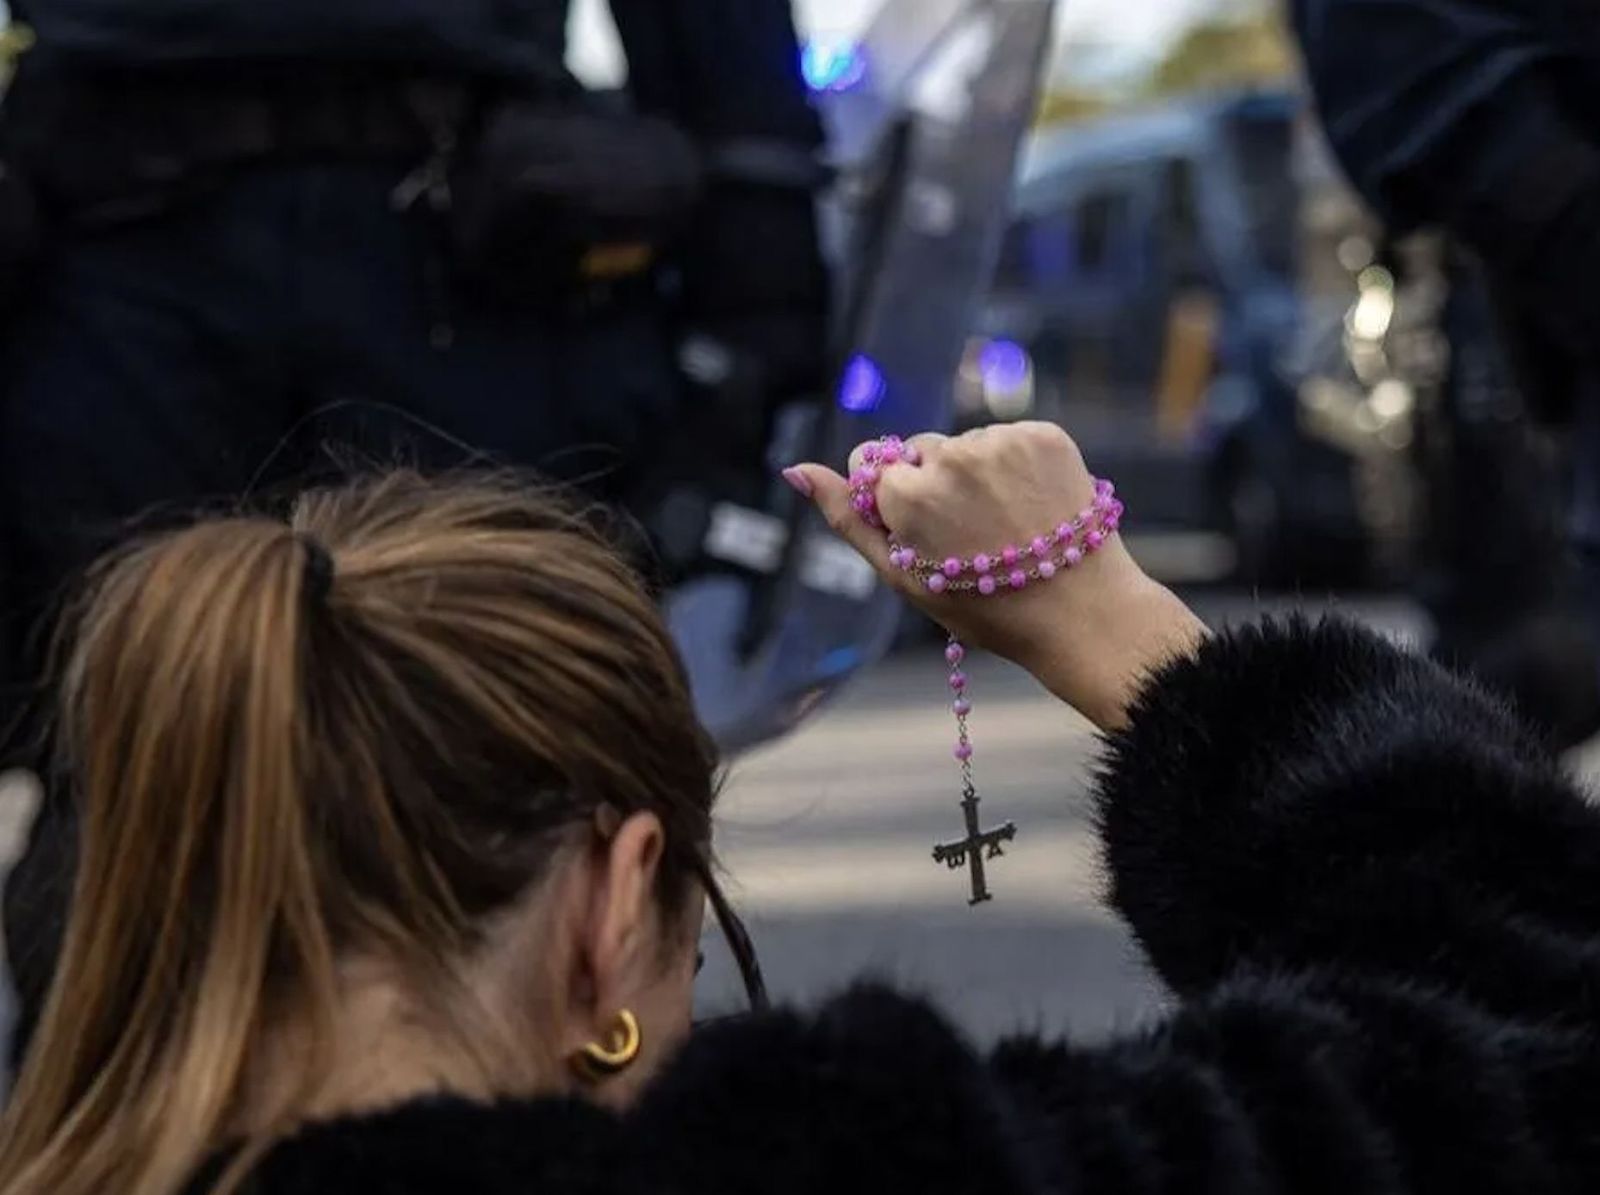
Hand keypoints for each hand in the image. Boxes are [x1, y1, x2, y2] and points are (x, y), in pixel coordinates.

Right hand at [785, 423, 1206, 729]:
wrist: (1081, 613)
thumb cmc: (984, 607)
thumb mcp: (902, 575)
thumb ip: (846, 518)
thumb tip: (795, 470)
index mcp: (908, 492)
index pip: (875, 465)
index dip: (897, 502)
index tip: (927, 533)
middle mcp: (951, 456)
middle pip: (921, 452)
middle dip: (935, 484)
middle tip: (972, 537)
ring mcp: (1002, 443)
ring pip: (967, 446)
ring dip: (979, 475)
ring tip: (1008, 526)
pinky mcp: (1044, 436)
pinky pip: (1010, 440)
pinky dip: (1018, 467)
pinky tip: (1032, 507)